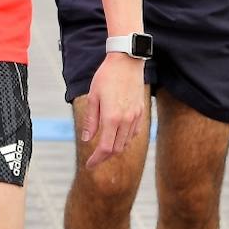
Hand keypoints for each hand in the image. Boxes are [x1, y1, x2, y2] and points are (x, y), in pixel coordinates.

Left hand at [82, 53, 145, 167]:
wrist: (126, 62)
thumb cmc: (106, 77)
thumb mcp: (93, 97)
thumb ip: (91, 121)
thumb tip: (87, 139)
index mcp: (112, 118)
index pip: (105, 148)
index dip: (97, 159)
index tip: (89, 165)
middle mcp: (126, 120)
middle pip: (117, 149)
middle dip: (105, 156)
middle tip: (94, 158)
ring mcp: (135, 117)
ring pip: (126, 143)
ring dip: (115, 148)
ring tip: (104, 146)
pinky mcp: (140, 112)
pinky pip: (133, 133)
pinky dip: (125, 138)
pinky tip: (117, 134)